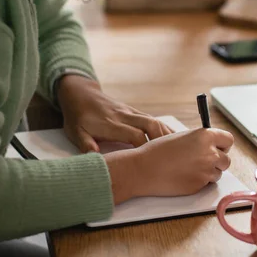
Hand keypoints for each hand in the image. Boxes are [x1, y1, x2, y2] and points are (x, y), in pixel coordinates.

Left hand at [57, 75, 172, 151]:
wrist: (80, 93)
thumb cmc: (77, 116)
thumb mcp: (75, 132)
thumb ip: (85, 144)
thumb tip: (94, 157)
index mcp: (111, 124)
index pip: (134, 135)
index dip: (145, 148)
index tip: (153, 162)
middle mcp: (124, 116)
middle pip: (150, 124)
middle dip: (163, 140)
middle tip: (174, 156)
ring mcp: (130, 112)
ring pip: (154, 120)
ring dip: (167, 133)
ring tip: (181, 148)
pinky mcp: (133, 111)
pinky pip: (151, 118)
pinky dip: (163, 128)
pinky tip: (173, 138)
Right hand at [104, 127, 234, 204]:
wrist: (145, 168)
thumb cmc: (159, 150)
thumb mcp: (183, 137)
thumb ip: (200, 140)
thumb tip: (212, 146)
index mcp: (205, 136)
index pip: (228, 140)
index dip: (223, 144)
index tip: (217, 147)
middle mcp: (209, 153)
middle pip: (226, 159)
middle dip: (218, 161)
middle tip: (204, 160)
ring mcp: (206, 171)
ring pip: (218, 173)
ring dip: (209, 172)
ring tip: (190, 168)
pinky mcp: (200, 186)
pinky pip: (207, 184)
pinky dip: (200, 181)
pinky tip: (185, 176)